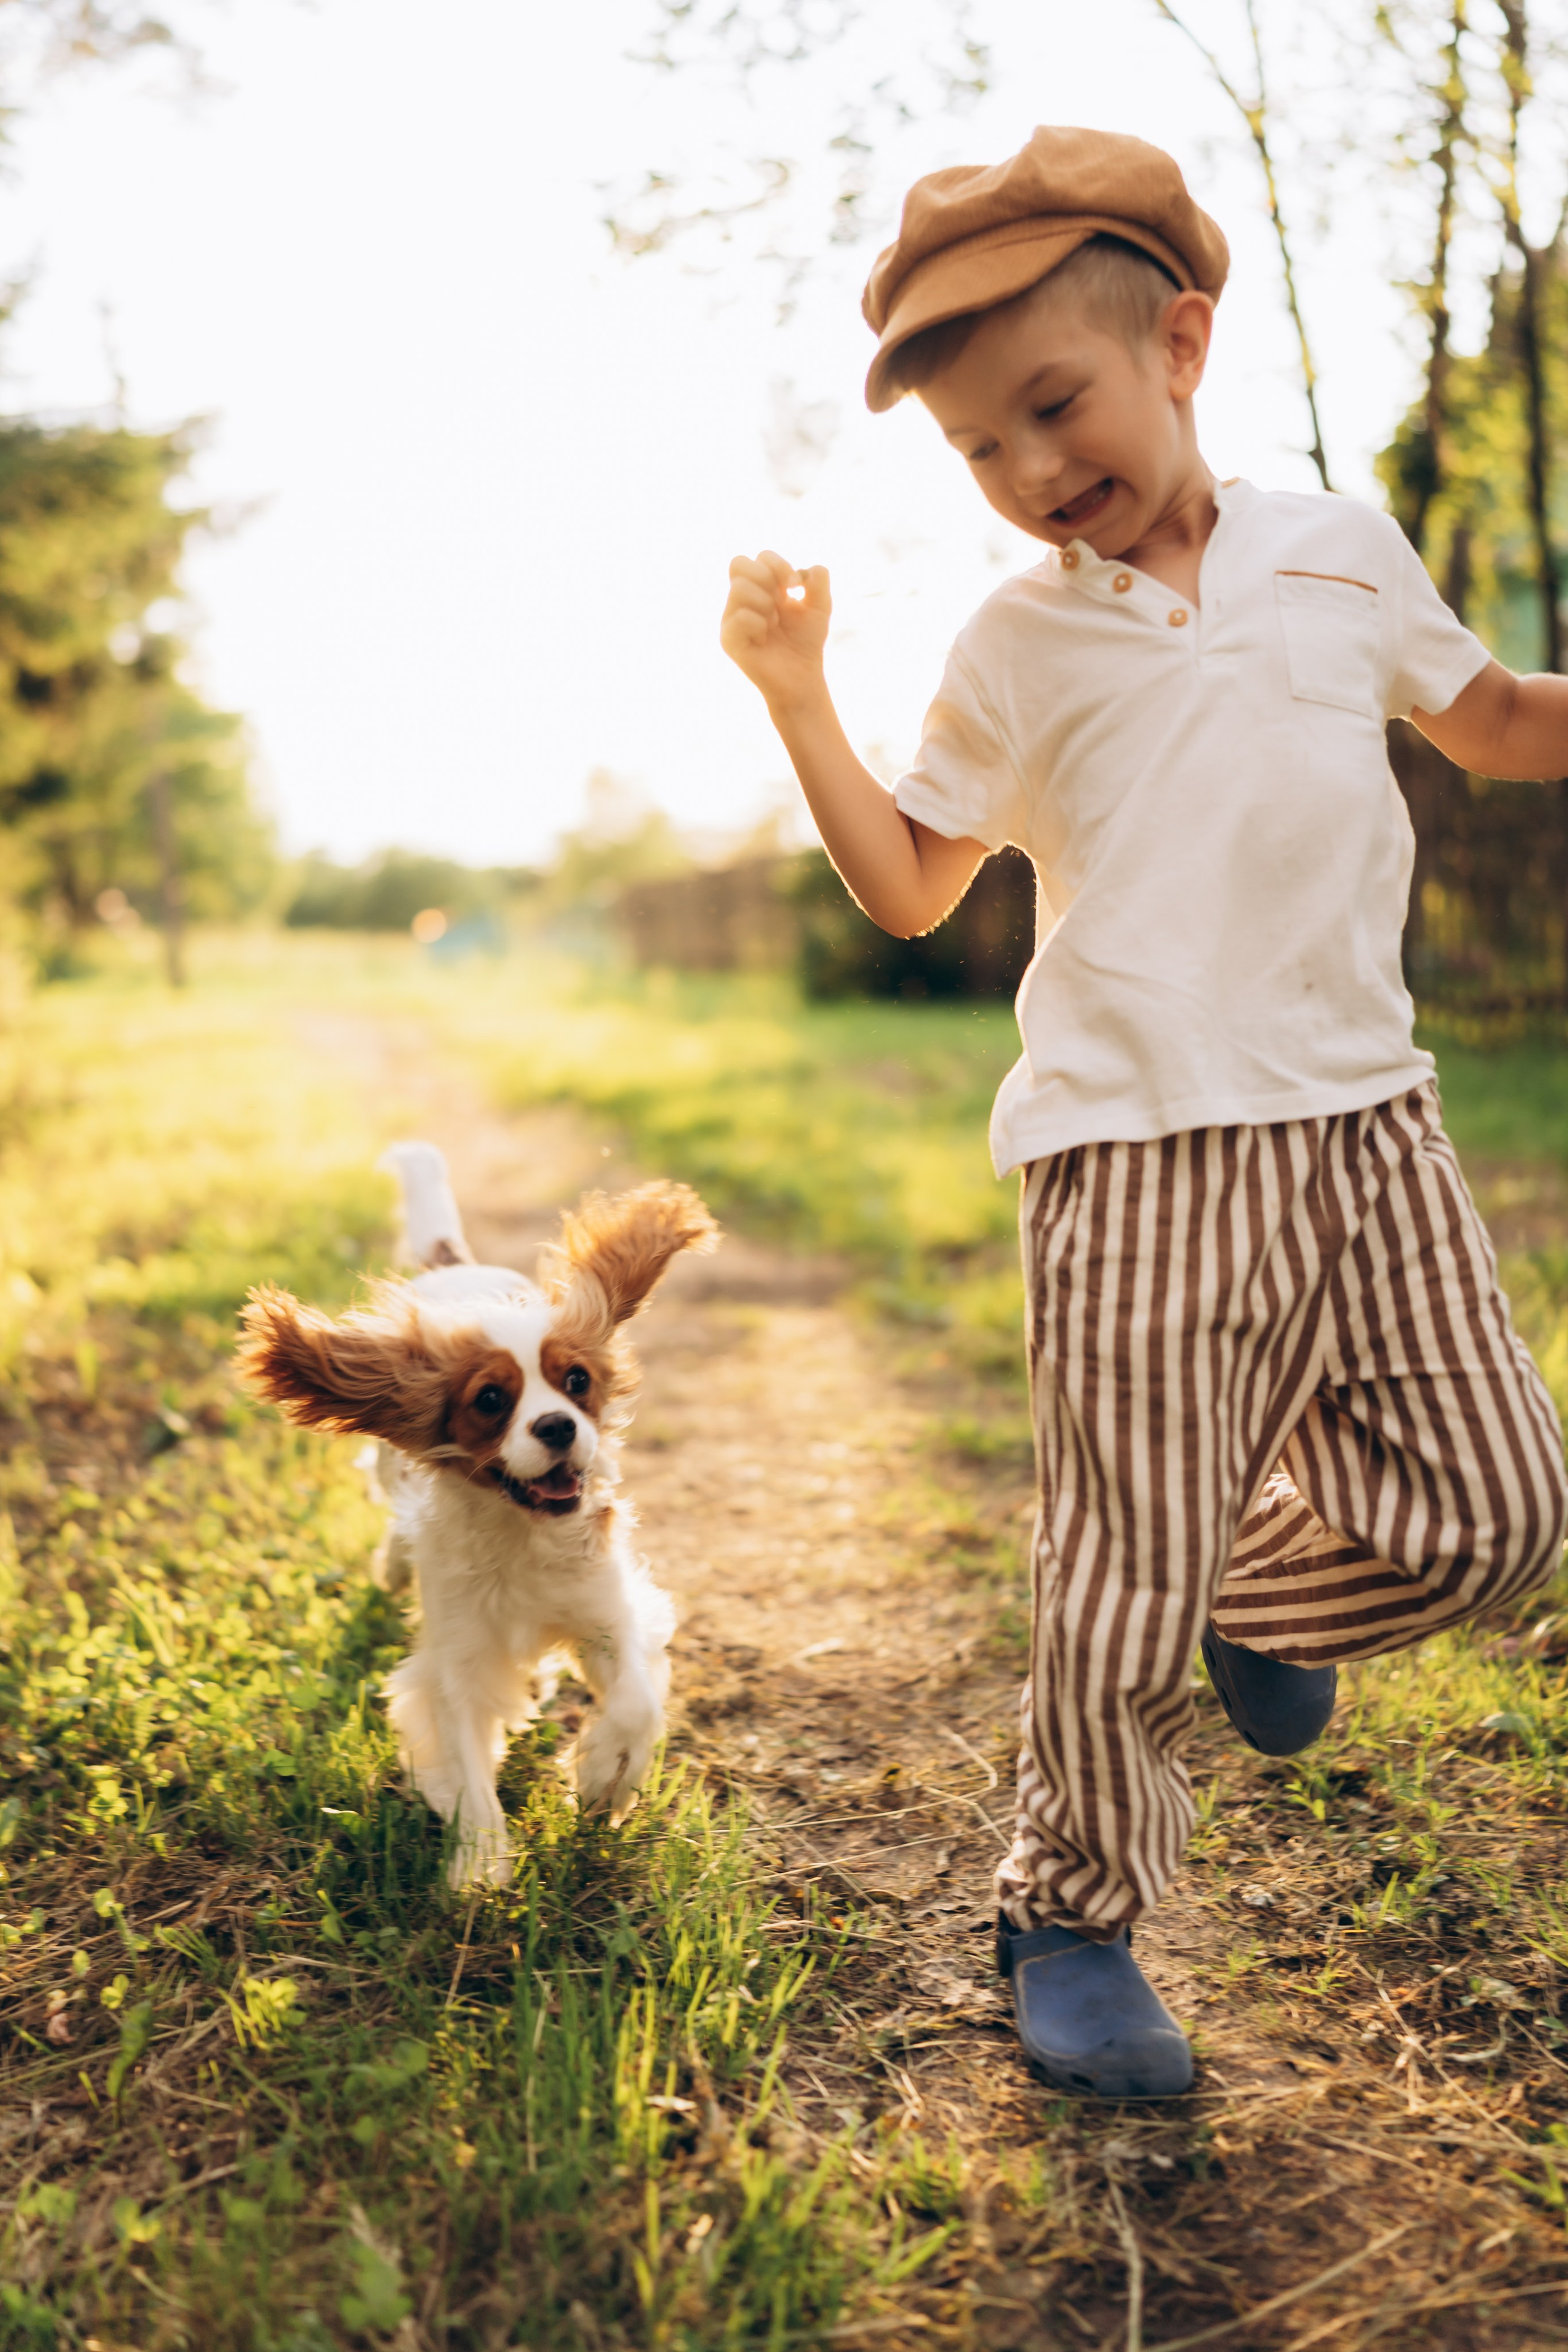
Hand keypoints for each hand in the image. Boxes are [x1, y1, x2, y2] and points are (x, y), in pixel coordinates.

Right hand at [720, 549, 831, 713]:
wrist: (802, 676)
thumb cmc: (806, 641)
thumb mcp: (820, 606)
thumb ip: (819, 580)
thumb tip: (805, 570)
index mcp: (761, 586)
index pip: (760, 557)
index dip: (779, 564)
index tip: (795, 586)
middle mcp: (742, 599)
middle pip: (738, 563)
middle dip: (766, 578)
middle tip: (781, 601)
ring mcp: (731, 618)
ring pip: (740, 589)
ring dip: (766, 605)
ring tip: (773, 624)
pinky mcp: (728, 639)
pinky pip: (740, 617)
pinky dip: (759, 626)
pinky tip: (763, 639)